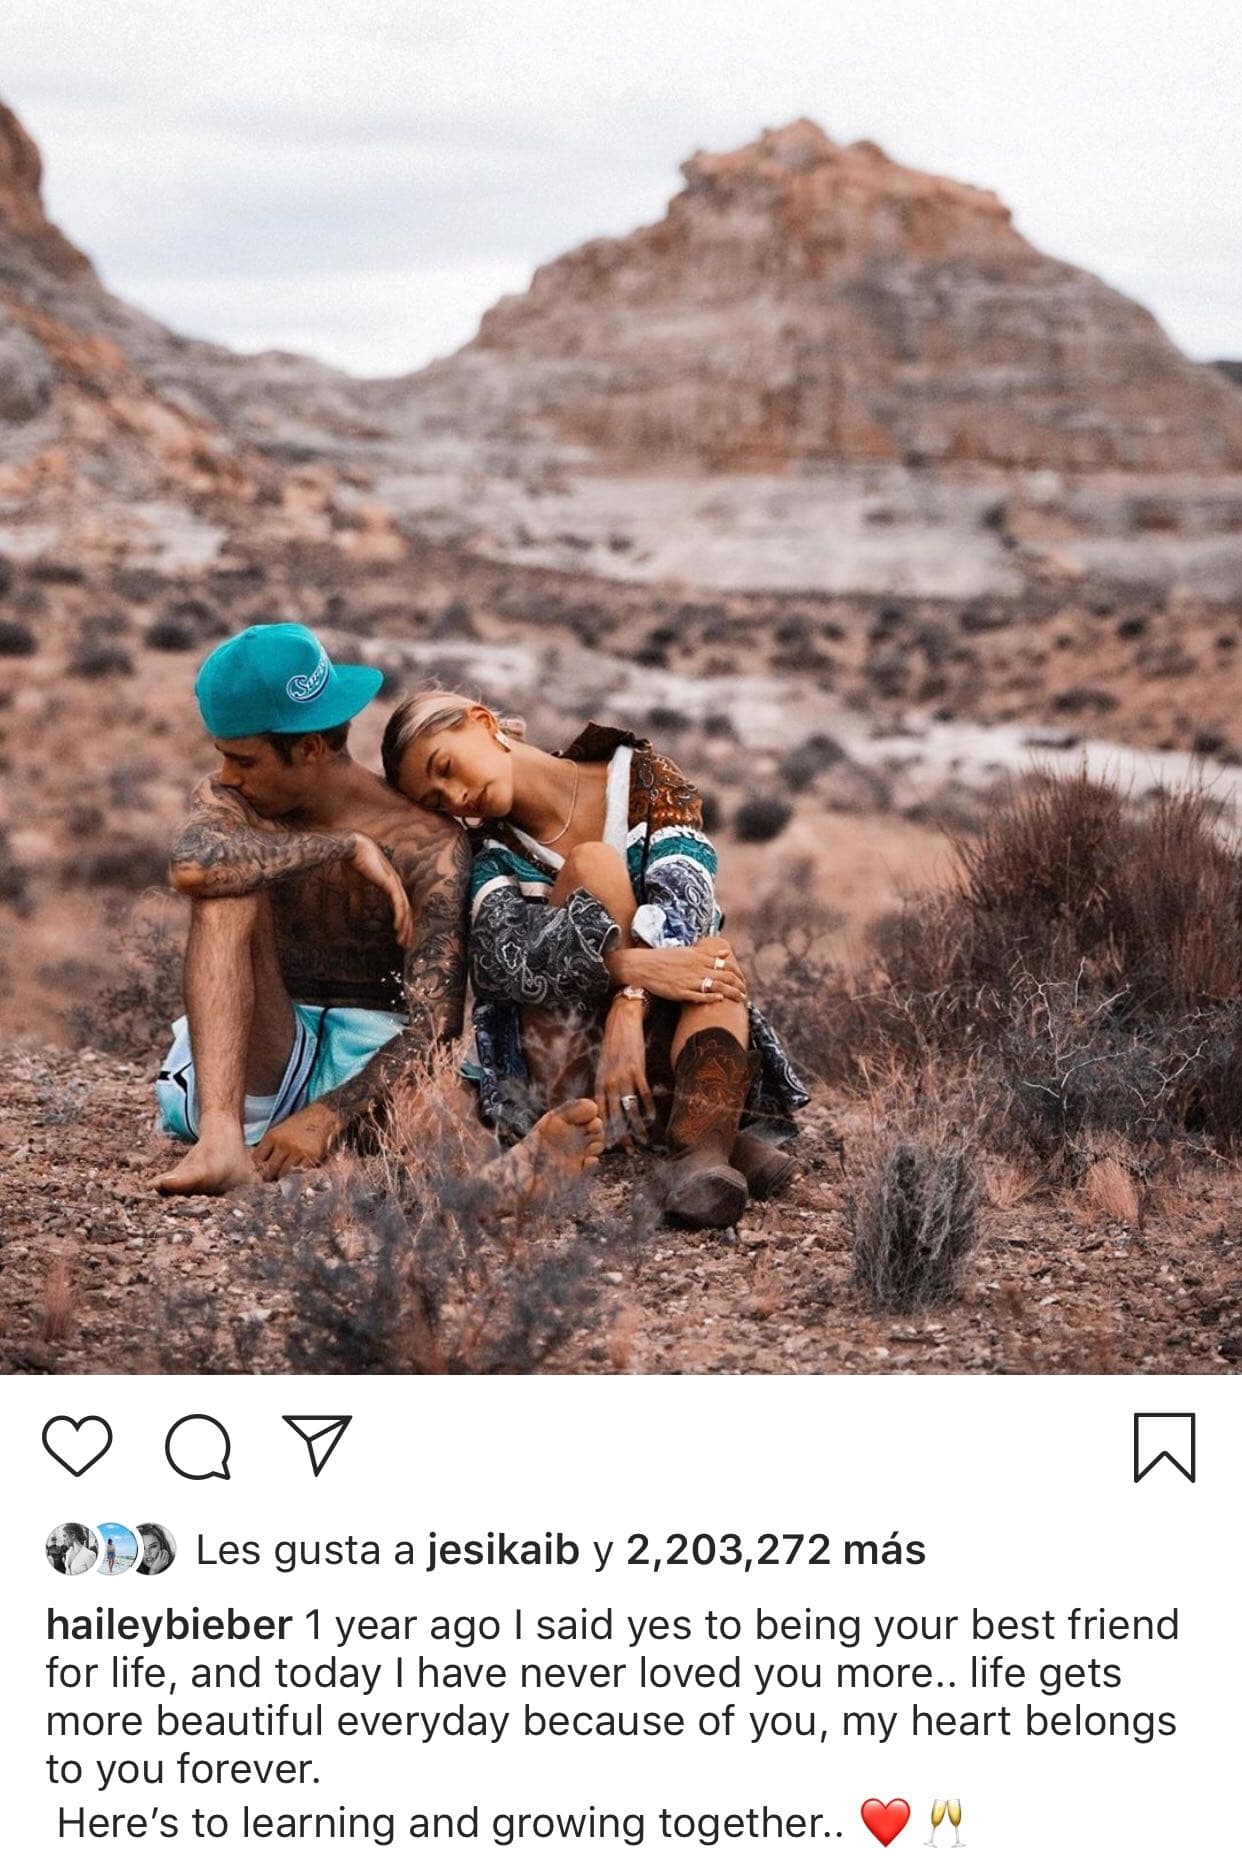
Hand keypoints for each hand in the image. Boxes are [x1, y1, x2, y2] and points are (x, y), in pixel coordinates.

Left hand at [252, 1102, 343, 1179]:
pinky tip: (296, 1176)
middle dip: (269, 1177)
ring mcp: (298, 1151)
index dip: (258, 1168)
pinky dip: (297, 1177)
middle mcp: (283, 1144)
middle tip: (272, 1180)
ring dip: (283, 1179)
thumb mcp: (278, 1130)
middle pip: (270, 1170)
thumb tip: (259, 1166)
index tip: (261, 1171)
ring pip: (284, 1174)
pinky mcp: (311, 1157)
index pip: (257, 1159)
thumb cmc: (298, 1124)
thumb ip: (268, 1146)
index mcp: (272, 1136)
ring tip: (283, 1180)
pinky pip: (299, 1174)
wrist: (322, 1116)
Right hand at [352, 835, 413, 946]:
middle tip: (404, 944)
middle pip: (406, 911)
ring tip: (402, 940)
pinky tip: (398, 927)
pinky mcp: (391, 882)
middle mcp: (396, 885)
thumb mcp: (355, 888)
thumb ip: (358, 901)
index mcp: (390, 886)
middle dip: (406, 929)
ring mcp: (395, 883)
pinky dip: (400, 916)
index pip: (400, 908)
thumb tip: (356, 916)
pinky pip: (399, 903)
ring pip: (405, 909)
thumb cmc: (354, 864)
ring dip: (404, 926)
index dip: (401, 923)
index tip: (398, 936)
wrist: (352, 849)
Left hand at [595, 997, 655, 1147]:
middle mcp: (609, 1083)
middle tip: (629, 1152)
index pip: (601, 1113)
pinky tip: (653, 1118)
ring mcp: (623, 1077)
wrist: (622, 1022)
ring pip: (630, 1108)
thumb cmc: (613, 1045)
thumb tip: (610, 1103)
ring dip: (638, 1126)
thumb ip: (606, 1085)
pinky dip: (649, 1107)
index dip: (606, 1130)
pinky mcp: (637, 1070)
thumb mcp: (604, 1066)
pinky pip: (643, 1094)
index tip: (610, 1146)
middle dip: (622, 1135)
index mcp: (600, 1083)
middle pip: (615, 1115)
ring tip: (644, 1140)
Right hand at [619, 937, 746, 1004]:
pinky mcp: (680, 992)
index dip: (738, 974)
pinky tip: (720, 1000)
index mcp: (699, 957)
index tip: (742, 980)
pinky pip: (699, 996)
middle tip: (744, 993)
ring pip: (716, 987)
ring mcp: (689, 981)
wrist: (643, 966)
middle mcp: (697, 968)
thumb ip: (708, 953)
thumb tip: (726, 952)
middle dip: (739, 985)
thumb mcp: (688, 951)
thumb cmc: (665, 958)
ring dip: (731, 993)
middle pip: (725, 977)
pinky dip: (711, 998)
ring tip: (740, 999)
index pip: (726, 965)